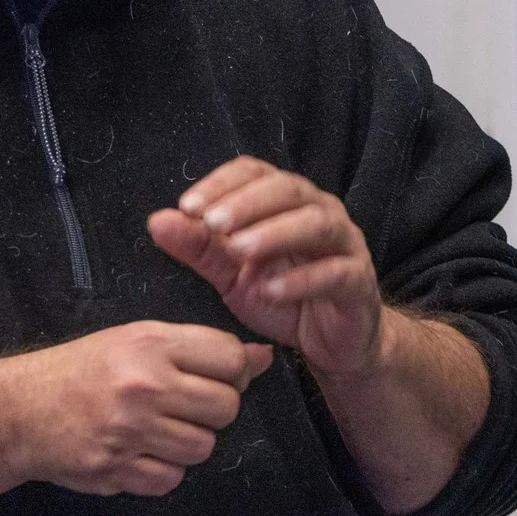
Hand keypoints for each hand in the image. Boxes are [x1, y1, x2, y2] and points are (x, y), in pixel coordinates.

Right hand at [12, 320, 272, 497]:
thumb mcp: (135, 340)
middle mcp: (143, 386)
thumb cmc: (83, 370)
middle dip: (213, 410)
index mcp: (150, 344)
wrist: (18, 410)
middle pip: (226, 407)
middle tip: (185, 405)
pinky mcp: (116, 470)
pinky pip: (172, 479)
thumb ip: (199, 348)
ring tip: (159, 428)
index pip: (230, 359)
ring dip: (188, 442)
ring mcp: (130, 432)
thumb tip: (264, 358)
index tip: (214, 375)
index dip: (233, 370)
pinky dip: (162, 470)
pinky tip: (140, 451)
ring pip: (203, 447)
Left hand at [148, 158, 384, 377]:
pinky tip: (271, 290)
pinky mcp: (359, 282)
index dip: (221, 183)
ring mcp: (346, 244)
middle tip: (212, 224)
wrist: (332, 343)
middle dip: (247, 204)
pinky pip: (336, 273)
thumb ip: (198, 248)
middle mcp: (320, 211)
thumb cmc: (283, 297)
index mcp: (287, 201)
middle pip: (287, 190)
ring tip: (239, 252)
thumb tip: (157, 221)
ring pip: (317, 224)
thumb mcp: (231, 274)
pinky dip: (302, 280)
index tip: (187, 206)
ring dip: (274, 234)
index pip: (254, 172)